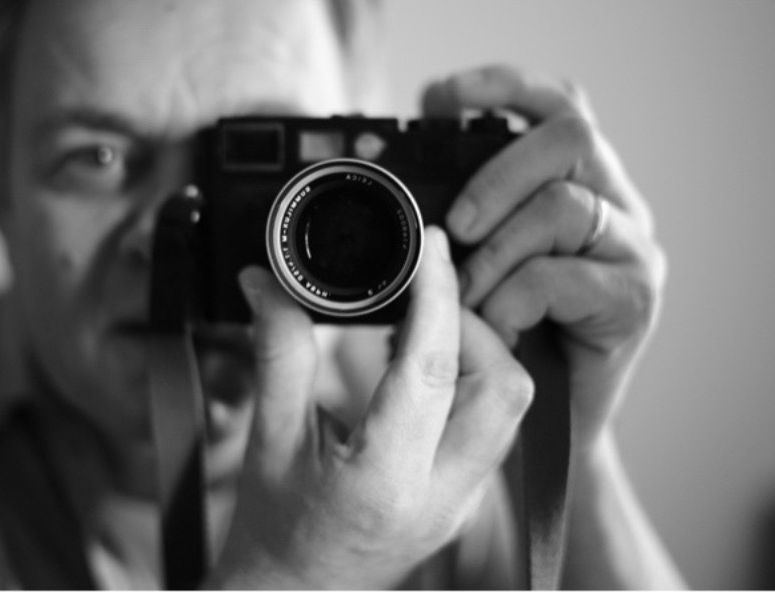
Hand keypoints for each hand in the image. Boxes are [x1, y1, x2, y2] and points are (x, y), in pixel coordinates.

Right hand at [209, 227, 532, 588]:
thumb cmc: (273, 530)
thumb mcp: (267, 437)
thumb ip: (277, 351)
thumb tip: (265, 281)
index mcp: (384, 480)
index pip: (433, 370)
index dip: (438, 296)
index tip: (430, 245)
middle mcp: (442, 495)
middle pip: (503, 385)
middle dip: (473, 324)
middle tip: (424, 297)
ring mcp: (463, 501)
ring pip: (509, 403)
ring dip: (477, 349)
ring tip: (420, 328)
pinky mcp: (468, 497)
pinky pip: (494, 422)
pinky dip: (471, 377)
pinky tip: (425, 364)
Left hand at [423, 65, 666, 452]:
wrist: (543, 427)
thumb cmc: (502, 336)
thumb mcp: (470, 262)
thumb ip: (455, 215)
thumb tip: (388, 167)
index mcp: (578, 180)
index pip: (557, 104)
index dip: (503, 85)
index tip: (438, 97)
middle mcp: (615, 204)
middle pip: (571, 134)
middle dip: (498, 171)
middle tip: (456, 225)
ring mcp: (632, 250)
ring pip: (565, 204)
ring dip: (497, 250)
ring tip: (468, 296)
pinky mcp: (635, 300)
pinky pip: (563, 275)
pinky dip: (512, 300)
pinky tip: (496, 327)